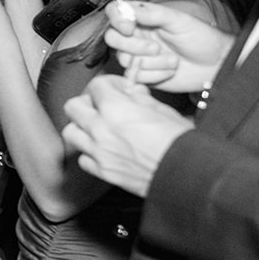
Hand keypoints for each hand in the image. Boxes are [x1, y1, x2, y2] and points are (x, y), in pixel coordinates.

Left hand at [61, 74, 193, 196]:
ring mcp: (99, 151)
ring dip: (81, 128)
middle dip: (87, 103)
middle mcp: (101, 129)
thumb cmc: (181, 143)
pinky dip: (89, 153)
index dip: (108, 84)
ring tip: (97, 128)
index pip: (96, 86)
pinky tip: (103, 151)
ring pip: (70, 132)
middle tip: (101, 106)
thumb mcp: (164, 111)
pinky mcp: (103, 171)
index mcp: (116, 108)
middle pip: (73, 106)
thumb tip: (132, 92)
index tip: (117, 89)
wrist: (188, 174)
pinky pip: (83, 159)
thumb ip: (141, 98)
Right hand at [105, 0, 234, 90]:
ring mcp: (138, 55)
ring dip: (152, 62)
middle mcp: (136, 36)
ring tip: (173, 60)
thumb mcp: (179, 20)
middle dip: (134, 46)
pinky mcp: (142, 74)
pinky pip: (136, 76)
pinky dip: (155, 74)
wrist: (215, 65)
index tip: (129, 27)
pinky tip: (171, 70)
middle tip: (157, 48)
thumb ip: (152, 13)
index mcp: (143, 18)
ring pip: (124, 59)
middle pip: (112, 39)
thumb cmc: (201, 38)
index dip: (116, 20)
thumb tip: (127, 9)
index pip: (115, 12)